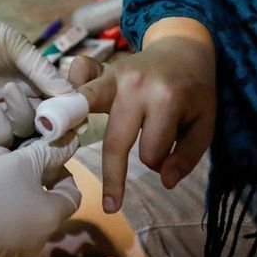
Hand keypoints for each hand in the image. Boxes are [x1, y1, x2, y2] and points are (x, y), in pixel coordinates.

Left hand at [0, 3, 69, 147]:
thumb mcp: (14, 45)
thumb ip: (41, 70)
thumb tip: (72, 94)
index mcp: (33, 78)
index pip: (59, 101)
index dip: (69, 111)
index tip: (77, 118)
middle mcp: (21, 98)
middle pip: (45, 122)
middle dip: (49, 122)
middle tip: (47, 117)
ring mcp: (1, 113)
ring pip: (24, 132)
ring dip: (21, 116)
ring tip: (7, 92)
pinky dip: (0, 129)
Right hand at [0, 135, 82, 256]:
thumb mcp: (20, 163)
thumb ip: (48, 152)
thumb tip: (71, 142)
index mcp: (51, 217)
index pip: (72, 193)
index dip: (61, 170)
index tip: (42, 156)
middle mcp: (39, 236)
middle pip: (40, 197)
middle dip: (23, 170)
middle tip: (2, 154)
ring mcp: (14, 247)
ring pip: (16, 205)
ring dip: (2, 181)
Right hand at [73, 22, 214, 211]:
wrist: (184, 49)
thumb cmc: (194, 91)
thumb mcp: (205, 124)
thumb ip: (188, 156)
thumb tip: (164, 181)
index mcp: (166, 100)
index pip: (150, 151)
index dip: (158, 161)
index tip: (164, 157)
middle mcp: (136, 87)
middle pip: (115, 141)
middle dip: (114, 177)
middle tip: (111, 208)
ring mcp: (115, 74)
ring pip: (85, 103)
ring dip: (67, 120)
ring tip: (51, 136)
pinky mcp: (103, 68)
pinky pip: (81, 70)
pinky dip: (73, 82)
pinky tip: (67, 98)